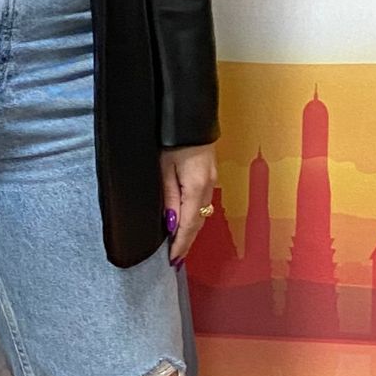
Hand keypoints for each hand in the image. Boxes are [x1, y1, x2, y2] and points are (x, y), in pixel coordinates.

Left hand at [160, 144, 218, 265]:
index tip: (173, 260)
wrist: (189, 116)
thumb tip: (170, 223)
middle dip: (187, 242)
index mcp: (196, 187)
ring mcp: (211, 180)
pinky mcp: (210, 174)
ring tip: (180, 245)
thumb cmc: (171, 138)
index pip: (189, 224)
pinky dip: (195, 216)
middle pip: (198, 222)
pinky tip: (187, 220)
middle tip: (176, 259)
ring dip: (191, 230)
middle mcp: (208, 187)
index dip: (181, 244)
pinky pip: (203, 202)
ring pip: (202, 213)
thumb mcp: (164, 168)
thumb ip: (168, 197)